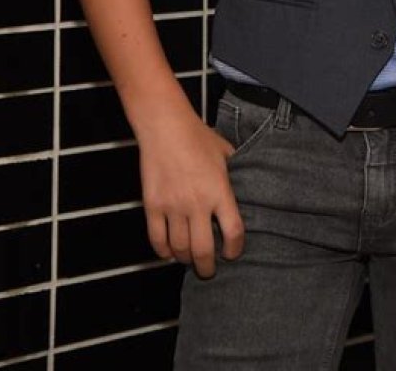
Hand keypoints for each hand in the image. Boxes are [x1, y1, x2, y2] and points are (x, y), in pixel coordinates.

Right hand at [137, 109, 243, 278]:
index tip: (232, 254)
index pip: (233, 232)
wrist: (165, 126)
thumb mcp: (225, 153)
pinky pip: (157, 240)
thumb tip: (243, 187)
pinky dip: (163, 251)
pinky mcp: (153, 206)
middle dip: (207, 267)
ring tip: (189, 259)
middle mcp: (197, 203)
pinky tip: (169, 252)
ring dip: (185, 259)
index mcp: (220, 191)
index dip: (234, 250)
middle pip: (204, 250)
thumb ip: (234, 174)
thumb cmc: (197, 137)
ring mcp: (173, 206)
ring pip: (180, 249)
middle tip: (209, 270)